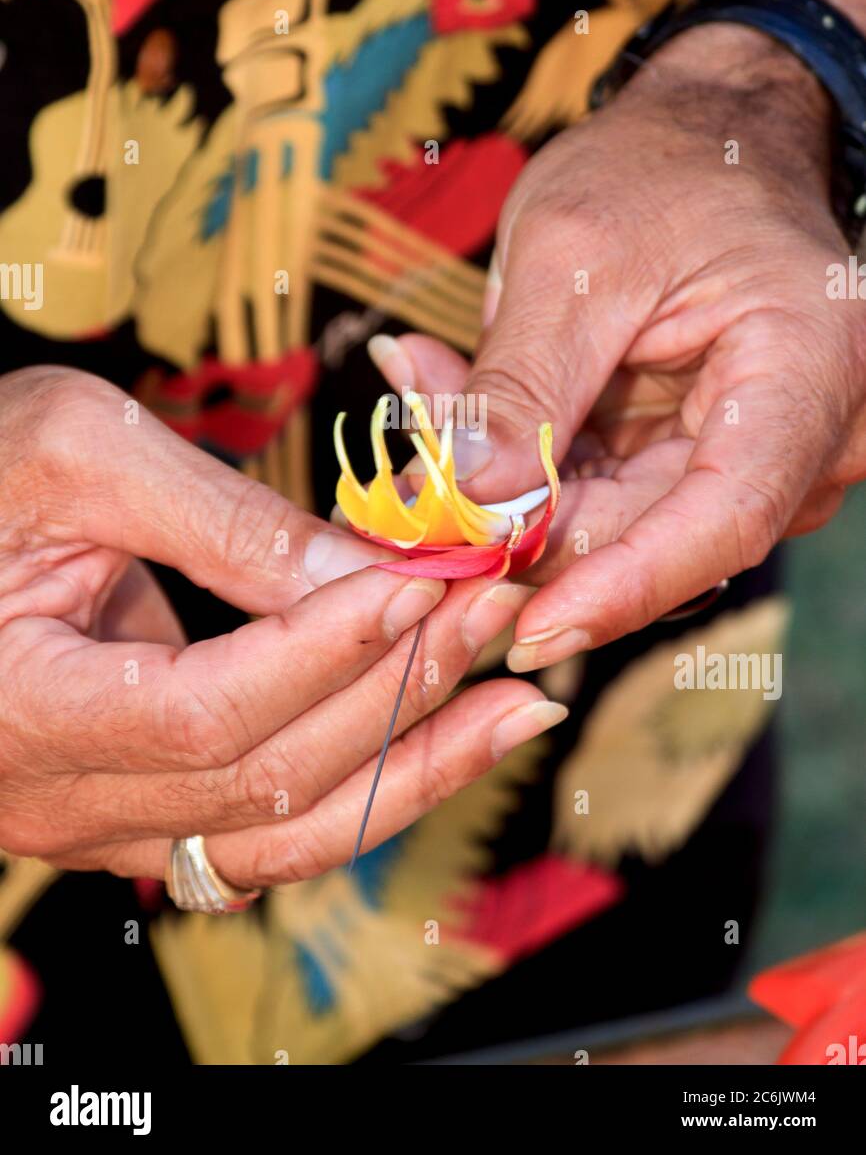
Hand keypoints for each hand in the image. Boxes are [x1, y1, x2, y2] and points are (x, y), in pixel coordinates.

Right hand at [0, 367, 563, 885]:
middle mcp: (58, 798)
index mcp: (23, 709)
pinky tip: (443, 739)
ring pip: (285, 833)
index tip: (425, 581)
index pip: (208, 711)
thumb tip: (364, 574)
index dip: (330, 652)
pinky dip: (368, 785)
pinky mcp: (141, 808)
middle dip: (400, 690)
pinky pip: (271, 828)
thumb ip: (222, 520)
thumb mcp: (81, 454)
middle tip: (496, 604)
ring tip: (515, 701)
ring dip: (413, 765)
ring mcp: (101, 821)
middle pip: (266, 781)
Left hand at [367, 25, 865, 668]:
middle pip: (660, 536)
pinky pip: (609, 496)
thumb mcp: (572, 256)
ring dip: (512, 495)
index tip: (527, 630)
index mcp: (808, 369)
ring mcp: (757, 455)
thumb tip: (465, 504)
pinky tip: (461, 421)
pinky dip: (530, 472)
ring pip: (621, 526)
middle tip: (407, 503)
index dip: (622, 584)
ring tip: (427, 409)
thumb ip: (520, 383)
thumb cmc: (658, 171)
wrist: (706, 139)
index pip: (726, 516)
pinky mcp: (701, 459)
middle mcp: (807, 433)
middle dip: (524, 531)